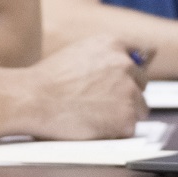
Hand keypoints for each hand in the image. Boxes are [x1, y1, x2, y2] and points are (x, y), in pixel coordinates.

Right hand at [20, 35, 150, 139]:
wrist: (32, 99)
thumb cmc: (46, 81)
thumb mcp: (78, 53)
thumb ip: (104, 57)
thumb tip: (124, 67)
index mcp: (113, 44)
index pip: (145, 52)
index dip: (135, 68)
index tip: (132, 78)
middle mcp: (125, 64)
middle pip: (142, 83)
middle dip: (127, 93)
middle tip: (101, 103)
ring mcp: (129, 91)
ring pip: (139, 108)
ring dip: (123, 114)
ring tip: (94, 116)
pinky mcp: (127, 117)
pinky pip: (130, 128)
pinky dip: (115, 132)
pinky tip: (93, 127)